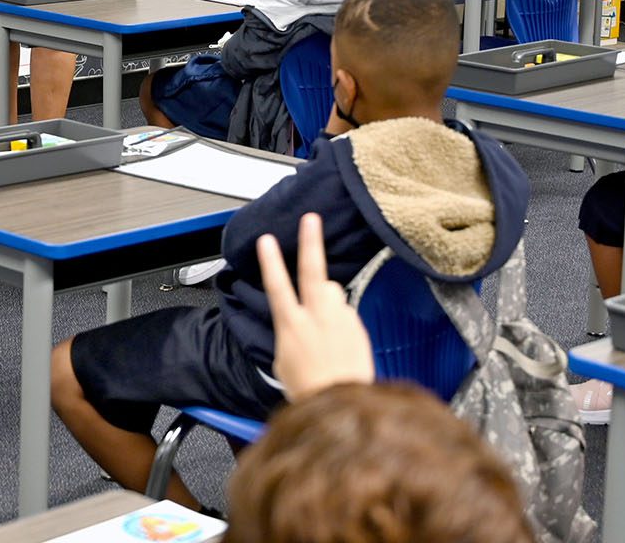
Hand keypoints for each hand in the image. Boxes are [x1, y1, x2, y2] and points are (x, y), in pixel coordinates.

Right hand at [258, 212, 373, 399]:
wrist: (344, 404)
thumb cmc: (310, 388)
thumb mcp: (284, 360)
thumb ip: (292, 332)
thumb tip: (299, 318)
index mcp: (292, 325)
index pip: (277, 285)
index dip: (270, 261)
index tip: (267, 240)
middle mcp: (316, 317)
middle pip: (312, 271)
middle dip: (311, 242)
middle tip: (311, 219)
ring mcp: (339, 320)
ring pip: (333, 290)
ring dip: (327, 295)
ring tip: (324, 318)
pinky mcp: (357, 326)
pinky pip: (346, 311)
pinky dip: (340, 317)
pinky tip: (339, 338)